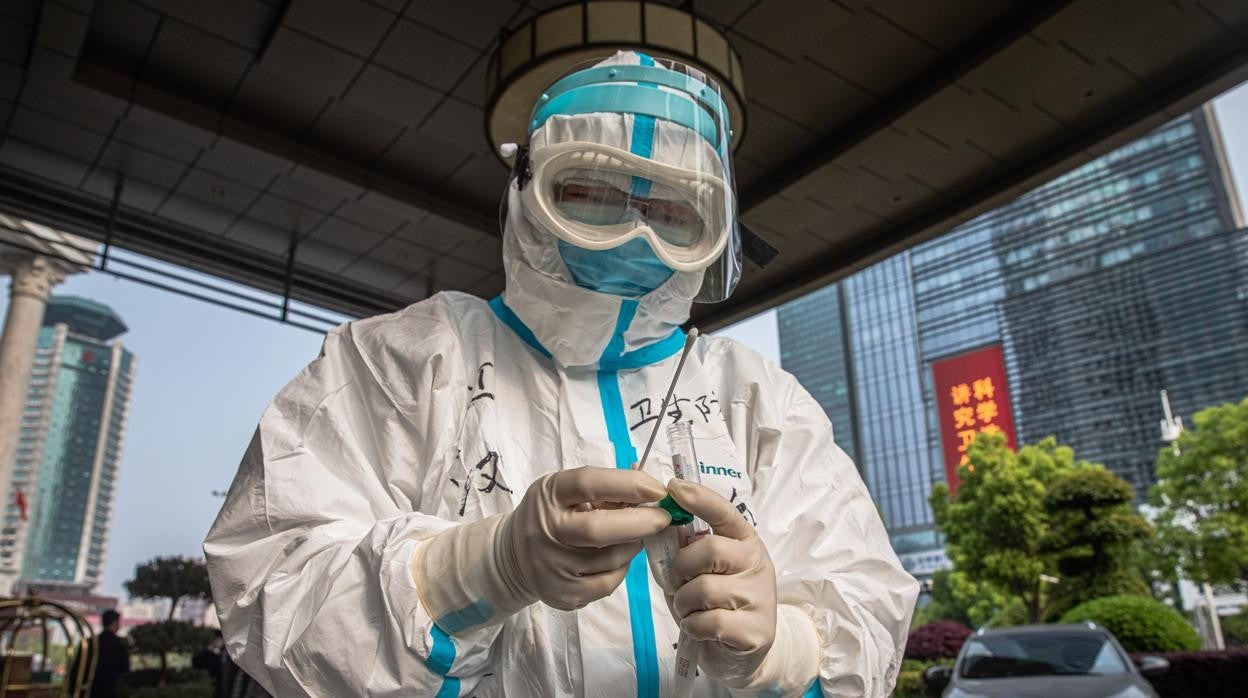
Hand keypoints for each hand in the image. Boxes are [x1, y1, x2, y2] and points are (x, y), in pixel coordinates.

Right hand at [501, 467, 670, 610]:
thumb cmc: (552, 514)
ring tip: (634, 535)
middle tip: (665, 518)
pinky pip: (609, 582)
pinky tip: (616, 558)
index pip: (589, 483)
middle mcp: (546, 531)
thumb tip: (653, 489)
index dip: (628, 484)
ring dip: (634, 545)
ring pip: (611, 558)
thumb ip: (605, 487)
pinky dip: (622, 568)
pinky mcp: (564, 594)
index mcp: (549, 495)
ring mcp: (553, 567)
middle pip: (599, 529)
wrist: (514, 556)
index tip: (658, 489)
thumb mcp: (566, 490)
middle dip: (641, 522)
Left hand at [666, 478, 776, 686]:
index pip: (724, 512)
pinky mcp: (755, 631)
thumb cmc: (715, 603)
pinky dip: (692, 626)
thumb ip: (682, 547)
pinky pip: (709, 621)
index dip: (699, 498)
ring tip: (689, 610)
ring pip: (704, 588)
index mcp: (744, 542)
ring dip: (683, 603)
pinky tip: (699, 628)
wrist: (743, 653)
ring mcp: (760, 598)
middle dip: (681, 567)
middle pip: (710, 549)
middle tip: (678, 583)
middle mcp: (757, 564)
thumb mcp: (699, 570)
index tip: (674, 487)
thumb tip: (652, 514)